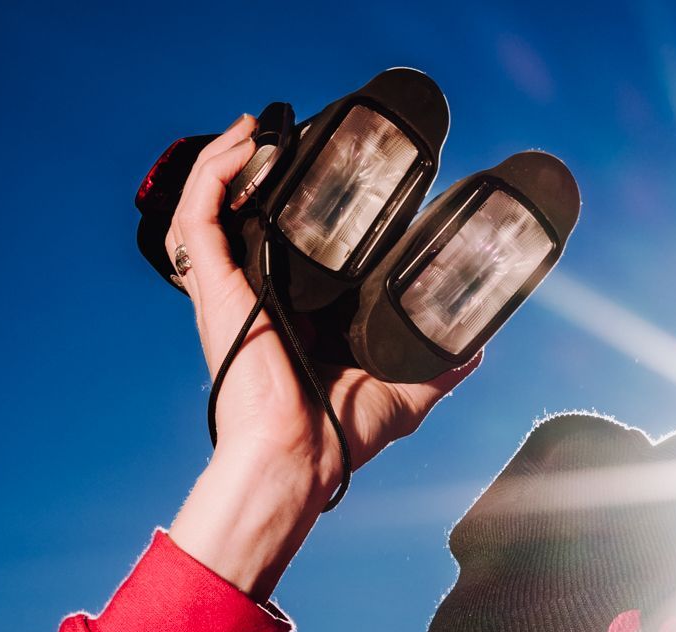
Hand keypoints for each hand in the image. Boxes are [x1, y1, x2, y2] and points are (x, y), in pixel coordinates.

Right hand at [162, 114, 479, 597]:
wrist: (300, 459)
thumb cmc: (336, 439)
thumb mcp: (403, 395)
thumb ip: (437, 368)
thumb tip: (476, 347)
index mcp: (291, 315)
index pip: (281, 246)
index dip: (292, 208)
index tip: (322, 175)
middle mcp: (256, 296)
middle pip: (242, 215)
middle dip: (257, 171)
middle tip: (289, 139)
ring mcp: (231, 289)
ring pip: (212, 203)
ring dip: (230, 159)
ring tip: (260, 129)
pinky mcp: (216, 287)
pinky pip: (199, 212)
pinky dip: (215, 169)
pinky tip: (245, 141)